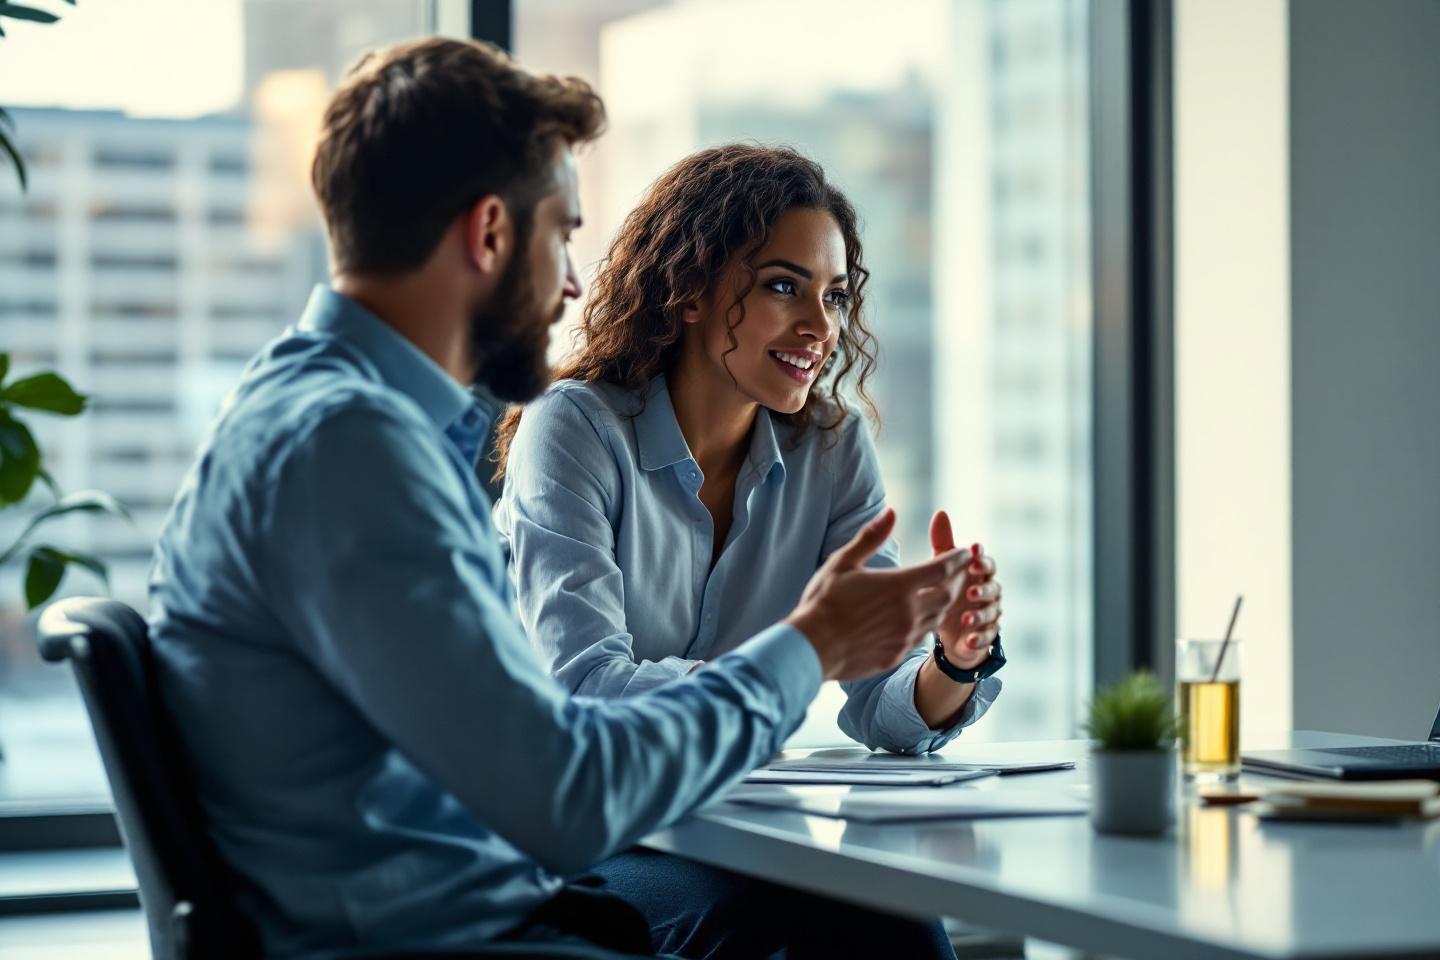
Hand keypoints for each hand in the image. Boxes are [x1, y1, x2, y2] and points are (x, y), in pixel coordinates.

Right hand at [785, 508, 969, 681]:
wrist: (812, 647)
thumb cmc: (824, 600)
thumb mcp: (843, 562)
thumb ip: (871, 537)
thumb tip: (891, 512)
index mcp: (898, 586)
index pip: (941, 569)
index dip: (956, 559)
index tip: (964, 552)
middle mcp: (908, 612)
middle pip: (948, 595)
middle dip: (957, 581)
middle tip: (958, 573)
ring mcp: (904, 636)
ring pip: (937, 618)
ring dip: (943, 604)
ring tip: (942, 593)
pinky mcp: (896, 655)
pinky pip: (921, 638)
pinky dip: (926, 624)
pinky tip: (918, 619)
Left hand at [929, 510, 1001, 669]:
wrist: (948, 628)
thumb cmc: (948, 590)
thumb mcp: (942, 568)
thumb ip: (944, 545)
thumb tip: (940, 513)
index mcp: (979, 574)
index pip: (986, 563)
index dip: (982, 559)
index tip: (973, 554)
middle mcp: (989, 592)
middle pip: (994, 588)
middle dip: (983, 589)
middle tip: (970, 591)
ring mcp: (990, 613)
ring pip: (992, 612)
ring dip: (980, 616)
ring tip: (965, 619)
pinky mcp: (986, 634)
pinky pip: (988, 636)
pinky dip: (979, 638)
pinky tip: (968, 639)